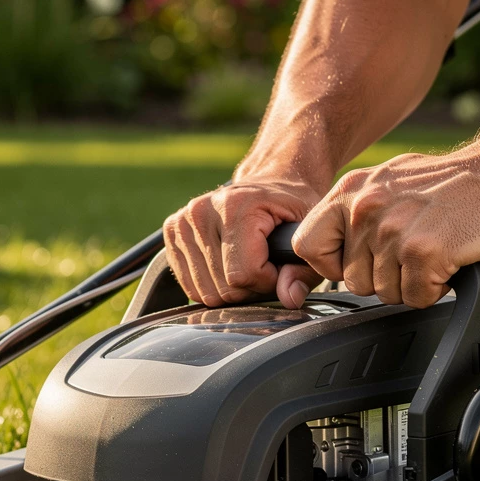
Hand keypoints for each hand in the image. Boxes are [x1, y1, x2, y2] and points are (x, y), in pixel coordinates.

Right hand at [163, 180, 323, 308]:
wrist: (271, 181)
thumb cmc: (290, 209)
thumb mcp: (308, 235)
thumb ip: (304, 270)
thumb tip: (289, 298)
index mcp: (234, 206)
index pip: (241, 276)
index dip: (266, 282)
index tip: (278, 265)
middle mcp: (201, 211)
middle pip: (222, 288)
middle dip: (249, 288)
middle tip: (264, 265)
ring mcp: (182, 223)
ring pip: (205, 292)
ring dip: (231, 289)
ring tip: (247, 264)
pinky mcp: (171, 234)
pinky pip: (190, 287)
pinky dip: (213, 285)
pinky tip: (227, 265)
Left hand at [292, 147, 479, 307]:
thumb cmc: (451, 185)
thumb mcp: (387, 183)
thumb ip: (355, 213)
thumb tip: (329, 252)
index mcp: (351, 191)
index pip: (307, 245)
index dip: (331, 265)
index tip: (356, 262)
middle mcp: (366, 209)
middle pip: (352, 281)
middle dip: (384, 277)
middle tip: (413, 251)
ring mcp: (394, 231)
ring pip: (384, 293)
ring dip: (411, 283)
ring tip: (432, 251)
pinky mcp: (423, 252)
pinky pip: (415, 298)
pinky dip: (434, 288)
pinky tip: (447, 261)